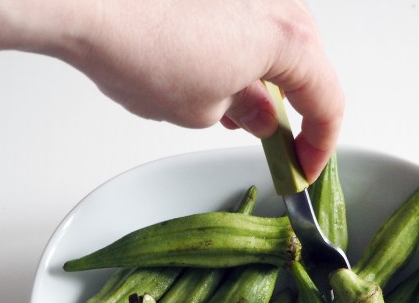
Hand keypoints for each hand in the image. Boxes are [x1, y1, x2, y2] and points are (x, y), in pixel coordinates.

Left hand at [53, 0, 343, 180]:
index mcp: (292, 42)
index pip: (328, 103)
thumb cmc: (146, 51)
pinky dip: (245, 57)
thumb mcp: (204, 110)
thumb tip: (260, 117)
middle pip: (309, 69)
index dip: (319, 146)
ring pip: (280, 46)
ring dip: (270, 84)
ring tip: (239, 118)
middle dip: (297, 114)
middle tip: (279, 150)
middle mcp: (281, 4)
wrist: (91, 2)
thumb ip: (247, 116)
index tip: (305, 170)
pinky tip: (217, 79)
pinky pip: (251, 26)